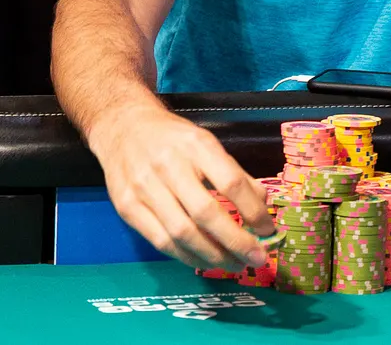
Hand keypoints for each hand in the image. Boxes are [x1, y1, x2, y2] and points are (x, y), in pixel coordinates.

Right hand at [86, 104, 273, 271]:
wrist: (122, 126)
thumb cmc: (171, 137)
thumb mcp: (206, 142)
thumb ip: (234, 172)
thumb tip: (262, 206)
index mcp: (195, 145)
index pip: (230, 183)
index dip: (253, 211)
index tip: (268, 230)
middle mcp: (168, 166)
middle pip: (206, 213)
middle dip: (236, 242)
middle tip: (256, 258)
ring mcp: (143, 188)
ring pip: (182, 234)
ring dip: (212, 256)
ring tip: (234, 265)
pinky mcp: (127, 207)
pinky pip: (161, 241)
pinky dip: (186, 256)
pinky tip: (204, 261)